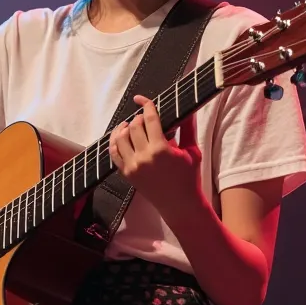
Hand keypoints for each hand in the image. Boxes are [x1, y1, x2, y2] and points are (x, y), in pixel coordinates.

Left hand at [108, 94, 201, 208]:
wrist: (179, 205)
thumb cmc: (189, 177)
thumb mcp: (192, 151)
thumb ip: (188, 128)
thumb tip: (189, 108)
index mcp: (161, 149)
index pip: (149, 119)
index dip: (146, 105)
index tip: (143, 99)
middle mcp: (144, 157)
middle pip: (134, 126)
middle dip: (138, 118)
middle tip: (144, 118)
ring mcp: (132, 166)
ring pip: (120, 138)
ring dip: (124, 128)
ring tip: (130, 125)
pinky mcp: (126, 174)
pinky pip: (114, 153)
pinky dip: (115, 142)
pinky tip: (121, 137)